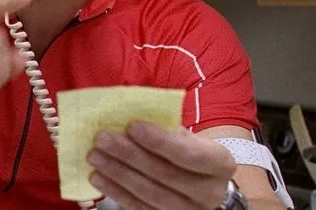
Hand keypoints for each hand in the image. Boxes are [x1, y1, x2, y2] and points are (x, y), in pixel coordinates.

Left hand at [87, 121, 235, 209]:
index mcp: (220, 164)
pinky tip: (99, 177)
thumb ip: (166, 127)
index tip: (132, 125)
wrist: (203, 183)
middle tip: (102, 138)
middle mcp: (210, 192)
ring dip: (117, 173)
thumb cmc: (190, 151)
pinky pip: (139, 207)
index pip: (189, 154)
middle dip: (129, 155)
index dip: (159, 141)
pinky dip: (116, 192)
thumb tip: (127, 114)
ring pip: (149, 193)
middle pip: (165, 174)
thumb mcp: (188, 137)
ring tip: (95, 156)